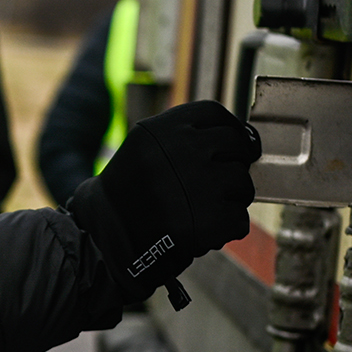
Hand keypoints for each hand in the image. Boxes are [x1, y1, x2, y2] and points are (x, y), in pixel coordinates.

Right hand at [69, 100, 259, 303]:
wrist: (108, 238)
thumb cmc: (132, 194)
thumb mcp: (145, 148)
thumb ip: (185, 137)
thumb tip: (242, 138)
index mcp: (161, 129)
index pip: (215, 113)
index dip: (231, 129)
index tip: (234, 144)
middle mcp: (181, 150)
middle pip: (236, 145)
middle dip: (235, 164)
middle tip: (219, 182)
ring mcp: (196, 185)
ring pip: (243, 183)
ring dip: (232, 199)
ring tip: (204, 209)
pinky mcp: (208, 221)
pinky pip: (239, 219)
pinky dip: (225, 230)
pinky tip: (201, 231)